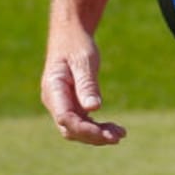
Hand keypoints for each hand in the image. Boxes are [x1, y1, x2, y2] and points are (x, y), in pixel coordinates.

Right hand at [41, 29, 126, 145]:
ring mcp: (62, 104)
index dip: (84, 129)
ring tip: (121, 134)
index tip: (106, 134)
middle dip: (93, 136)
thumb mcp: (84, 62)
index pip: (65, 117)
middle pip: (70, 128)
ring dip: (98, 134)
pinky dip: (98, 128)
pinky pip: (83, 122)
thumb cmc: (76, 45)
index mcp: (53, 89)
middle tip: (118, 137)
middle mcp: (54, 101)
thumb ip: (87, 85)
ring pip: (77, 129)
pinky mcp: (72, 105)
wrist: (70, 37)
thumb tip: (93, 109)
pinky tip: (114, 130)